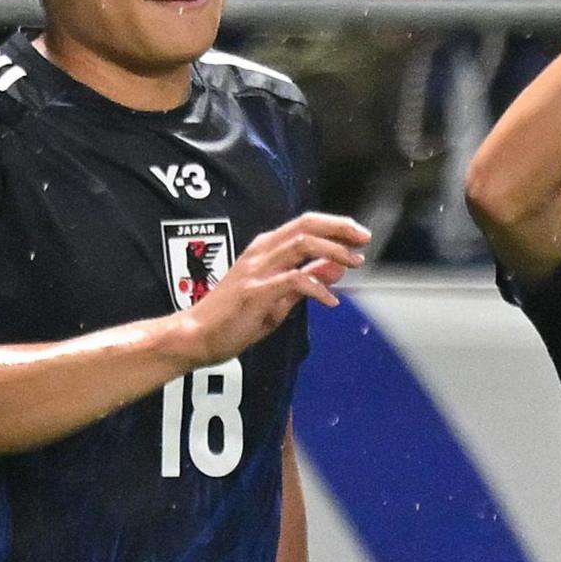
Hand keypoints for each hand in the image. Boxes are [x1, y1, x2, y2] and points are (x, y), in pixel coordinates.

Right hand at [175, 213, 370, 367]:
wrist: (196, 336)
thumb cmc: (234, 317)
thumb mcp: (279, 296)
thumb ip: (307, 279)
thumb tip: (336, 267)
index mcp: (264, 250)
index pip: (304, 225)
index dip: (335, 225)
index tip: (360, 234)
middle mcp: (260, 254)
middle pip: (305, 226)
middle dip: (339, 229)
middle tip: (364, 238)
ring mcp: (256, 271)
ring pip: (300, 245)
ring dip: (332, 251)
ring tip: (354, 262)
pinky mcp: (254, 292)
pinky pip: (292, 281)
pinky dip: (316, 287)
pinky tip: (330, 300)